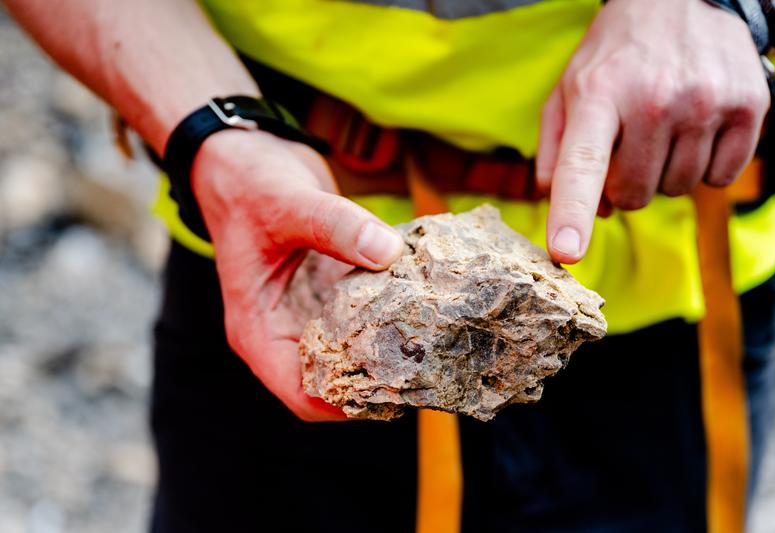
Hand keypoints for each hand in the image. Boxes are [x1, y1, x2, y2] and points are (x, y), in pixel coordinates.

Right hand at [192, 130, 404, 420]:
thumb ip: (335, 227)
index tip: (396, 388)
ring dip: (390, 348)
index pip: (302, 395)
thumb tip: (388, 254)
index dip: (346, 404)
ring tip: (436, 342)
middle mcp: (286, 330)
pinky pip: (365, 313)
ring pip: (354, 350)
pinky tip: (425, 303)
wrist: (247, 154)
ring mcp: (311, 311)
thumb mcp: (287, 204)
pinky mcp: (333, 289)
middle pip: (335, 381)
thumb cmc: (248, 184)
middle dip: (378, 380)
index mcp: (259, 330)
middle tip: (430, 366)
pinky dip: (391, 313)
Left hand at [536, 0, 770, 263]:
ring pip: (676, 190)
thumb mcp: (567, 93)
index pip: (581, 164)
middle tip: (627, 144)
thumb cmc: (614, 58)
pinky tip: (694, 130)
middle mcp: (653, 98)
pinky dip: (705, 166)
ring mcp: (704, 102)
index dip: (572, 213)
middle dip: (623, 184)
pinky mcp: (747, 106)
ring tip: (661, 128)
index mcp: (597, 95)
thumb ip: (554, 154)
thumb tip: (573, 209)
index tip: (566, 252)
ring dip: (663, 173)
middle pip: (632, 196)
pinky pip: (721, 178)